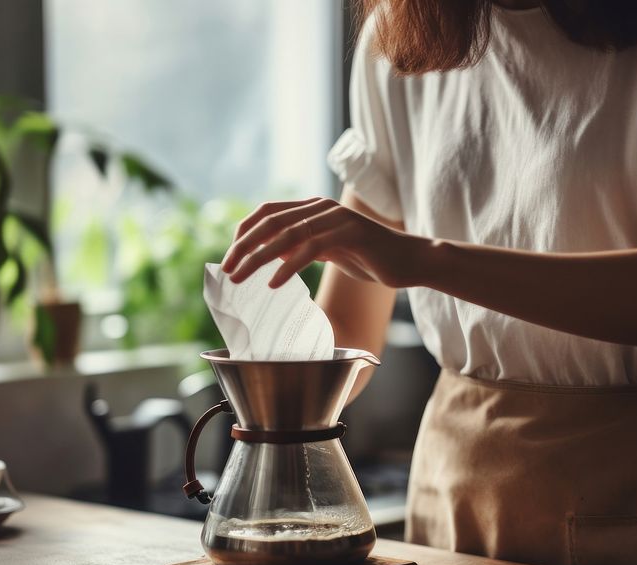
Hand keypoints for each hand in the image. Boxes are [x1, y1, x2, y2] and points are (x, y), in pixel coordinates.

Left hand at [220, 196, 422, 287]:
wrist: (410, 261)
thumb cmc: (369, 258)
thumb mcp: (329, 251)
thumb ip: (301, 248)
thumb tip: (269, 255)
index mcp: (313, 208)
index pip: (267, 212)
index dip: (244, 232)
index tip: (229, 257)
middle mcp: (321, 208)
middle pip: (270, 221)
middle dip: (243, 246)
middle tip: (226, 271)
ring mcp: (336, 218)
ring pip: (286, 235)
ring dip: (258, 258)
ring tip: (240, 278)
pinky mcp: (350, 234)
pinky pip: (311, 249)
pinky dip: (288, 266)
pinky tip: (274, 284)